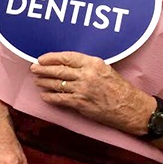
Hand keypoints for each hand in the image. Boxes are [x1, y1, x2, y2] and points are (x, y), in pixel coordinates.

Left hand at [30, 51, 151, 135]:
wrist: (129, 107)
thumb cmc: (118, 87)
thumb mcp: (104, 68)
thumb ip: (87, 65)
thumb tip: (67, 64)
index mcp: (93, 63)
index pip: (67, 57)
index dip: (51, 57)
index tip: (41, 58)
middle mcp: (87, 75)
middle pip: (59, 70)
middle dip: (43, 69)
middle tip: (34, 68)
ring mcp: (83, 90)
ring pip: (57, 84)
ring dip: (44, 82)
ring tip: (37, 80)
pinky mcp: (81, 104)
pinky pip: (61, 99)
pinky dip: (50, 97)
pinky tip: (44, 95)